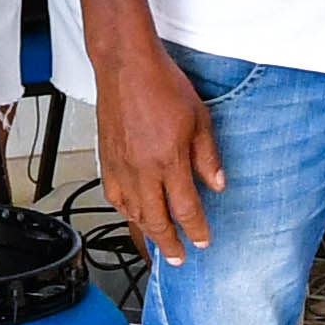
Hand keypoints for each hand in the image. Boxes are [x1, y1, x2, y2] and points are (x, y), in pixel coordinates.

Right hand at [95, 39, 223, 261]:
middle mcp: (143, 168)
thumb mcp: (200, 118)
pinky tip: (132, 213)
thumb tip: (217, 183)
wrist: (127, 66)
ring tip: (158, 240)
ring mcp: (121, 166)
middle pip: (156, 220)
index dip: (196, 230)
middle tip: (177, 258)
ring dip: (147, 231)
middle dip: (169, 244)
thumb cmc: (162, 85)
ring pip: (133, 212)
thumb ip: (208, 156)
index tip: (203, 241)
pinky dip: (125, 210)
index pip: (186, 208)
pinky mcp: (107, 159)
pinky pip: (114, 196)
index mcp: (169, 160)